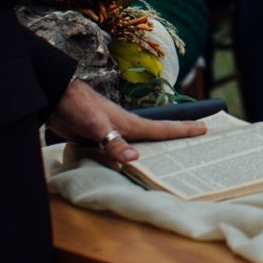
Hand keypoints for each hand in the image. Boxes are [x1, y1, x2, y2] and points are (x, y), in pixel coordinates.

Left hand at [48, 78, 205, 163]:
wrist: (56, 97)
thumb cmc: (79, 106)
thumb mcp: (96, 126)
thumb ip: (113, 143)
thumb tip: (134, 161)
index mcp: (131, 124)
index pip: (163, 128)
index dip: (184, 130)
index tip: (205, 128)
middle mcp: (126, 129)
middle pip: (157, 136)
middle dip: (177, 137)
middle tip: (198, 141)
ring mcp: (114, 134)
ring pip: (140, 144)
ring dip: (155, 149)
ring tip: (171, 157)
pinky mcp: (100, 139)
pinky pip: (122, 150)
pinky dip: (131, 156)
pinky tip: (131, 165)